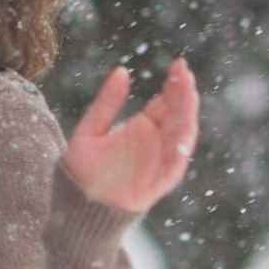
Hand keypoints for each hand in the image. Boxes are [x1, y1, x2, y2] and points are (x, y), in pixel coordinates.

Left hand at [63, 57, 197, 214]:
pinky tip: (183, 134)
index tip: (178, 64)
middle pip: (177, 114)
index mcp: (142, 126)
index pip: (166, 101)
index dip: (174, 84)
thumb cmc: (84, 167)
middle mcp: (155, 141)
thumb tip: (121, 70)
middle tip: (186, 73)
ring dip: (187, 117)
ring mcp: (159, 161)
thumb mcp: (91, 129)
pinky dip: (180, 151)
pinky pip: (174, 166)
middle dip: (184, 94)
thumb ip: (106, 102)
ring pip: (180, 136)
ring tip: (189, 95)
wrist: (79, 204)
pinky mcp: (158, 182)